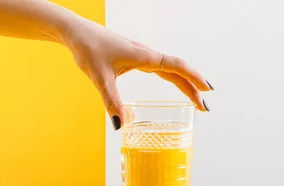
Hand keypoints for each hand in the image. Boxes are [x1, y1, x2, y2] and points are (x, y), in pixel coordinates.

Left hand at [60, 18, 212, 129]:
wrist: (75, 32)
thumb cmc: (88, 48)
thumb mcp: (99, 77)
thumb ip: (111, 101)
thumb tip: (120, 126)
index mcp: (144, 57)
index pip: (177, 67)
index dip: (194, 79)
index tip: (208, 91)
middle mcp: (146, 55)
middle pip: (177, 70)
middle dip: (193, 87)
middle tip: (205, 106)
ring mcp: (140, 55)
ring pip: (169, 68)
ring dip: (184, 82)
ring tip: (195, 97)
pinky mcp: (133, 56)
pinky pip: (159, 67)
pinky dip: (171, 76)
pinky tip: (172, 82)